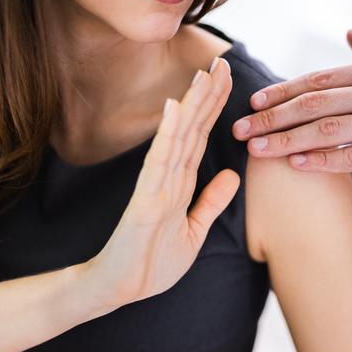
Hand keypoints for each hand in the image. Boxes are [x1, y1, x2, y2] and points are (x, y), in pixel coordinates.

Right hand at [88, 58, 236, 305]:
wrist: (118, 290)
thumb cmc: (150, 264)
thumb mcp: (193, 232)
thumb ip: (210, 202)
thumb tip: (233, 175)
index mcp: (180, 184)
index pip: (201, 138)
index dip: (215, 108)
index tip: (227, 79)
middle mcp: (169, 178)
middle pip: (192, 129)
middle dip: (208, 95)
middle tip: (221, 61)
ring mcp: (156, 186)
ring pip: (178, 138)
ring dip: (192, 104)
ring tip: (204, 73)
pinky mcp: (145, 201)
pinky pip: (160, 163)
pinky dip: (168, 134)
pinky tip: (174, 107)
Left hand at [232, 30, 351, 176]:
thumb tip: (348, 34)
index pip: (319, 80)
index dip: (283, 91)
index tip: (255, 103)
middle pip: (314, 104)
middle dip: (272, 117)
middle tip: (240, 130)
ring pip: (328, 130)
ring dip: (287, 140)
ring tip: (257, 149)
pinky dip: (323, 161)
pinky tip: (297, 164)